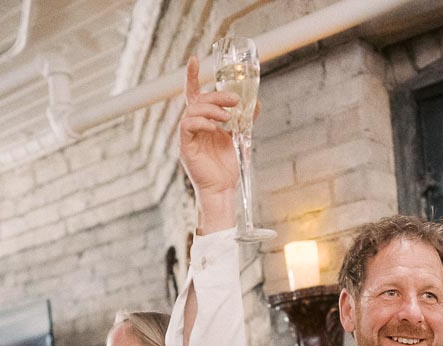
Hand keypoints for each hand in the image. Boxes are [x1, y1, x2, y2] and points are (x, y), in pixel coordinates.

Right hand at [179, 56, 240, 212]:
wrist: (223, 188)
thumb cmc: (227, 166)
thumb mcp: (240, 138)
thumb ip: (245, 121)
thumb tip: (256, 103)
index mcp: (203, 122)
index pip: (194, 95)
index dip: (192, 77)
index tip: (194, 59)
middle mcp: (193, 126)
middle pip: (197, 100)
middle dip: (215, 96)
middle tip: (234, 100)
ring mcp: (187, 136)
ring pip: (193, 110)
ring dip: (212, 109)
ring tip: (228, 117)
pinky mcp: (185, 146)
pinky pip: (187, 126)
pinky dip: (202, 122)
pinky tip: (215, 128)